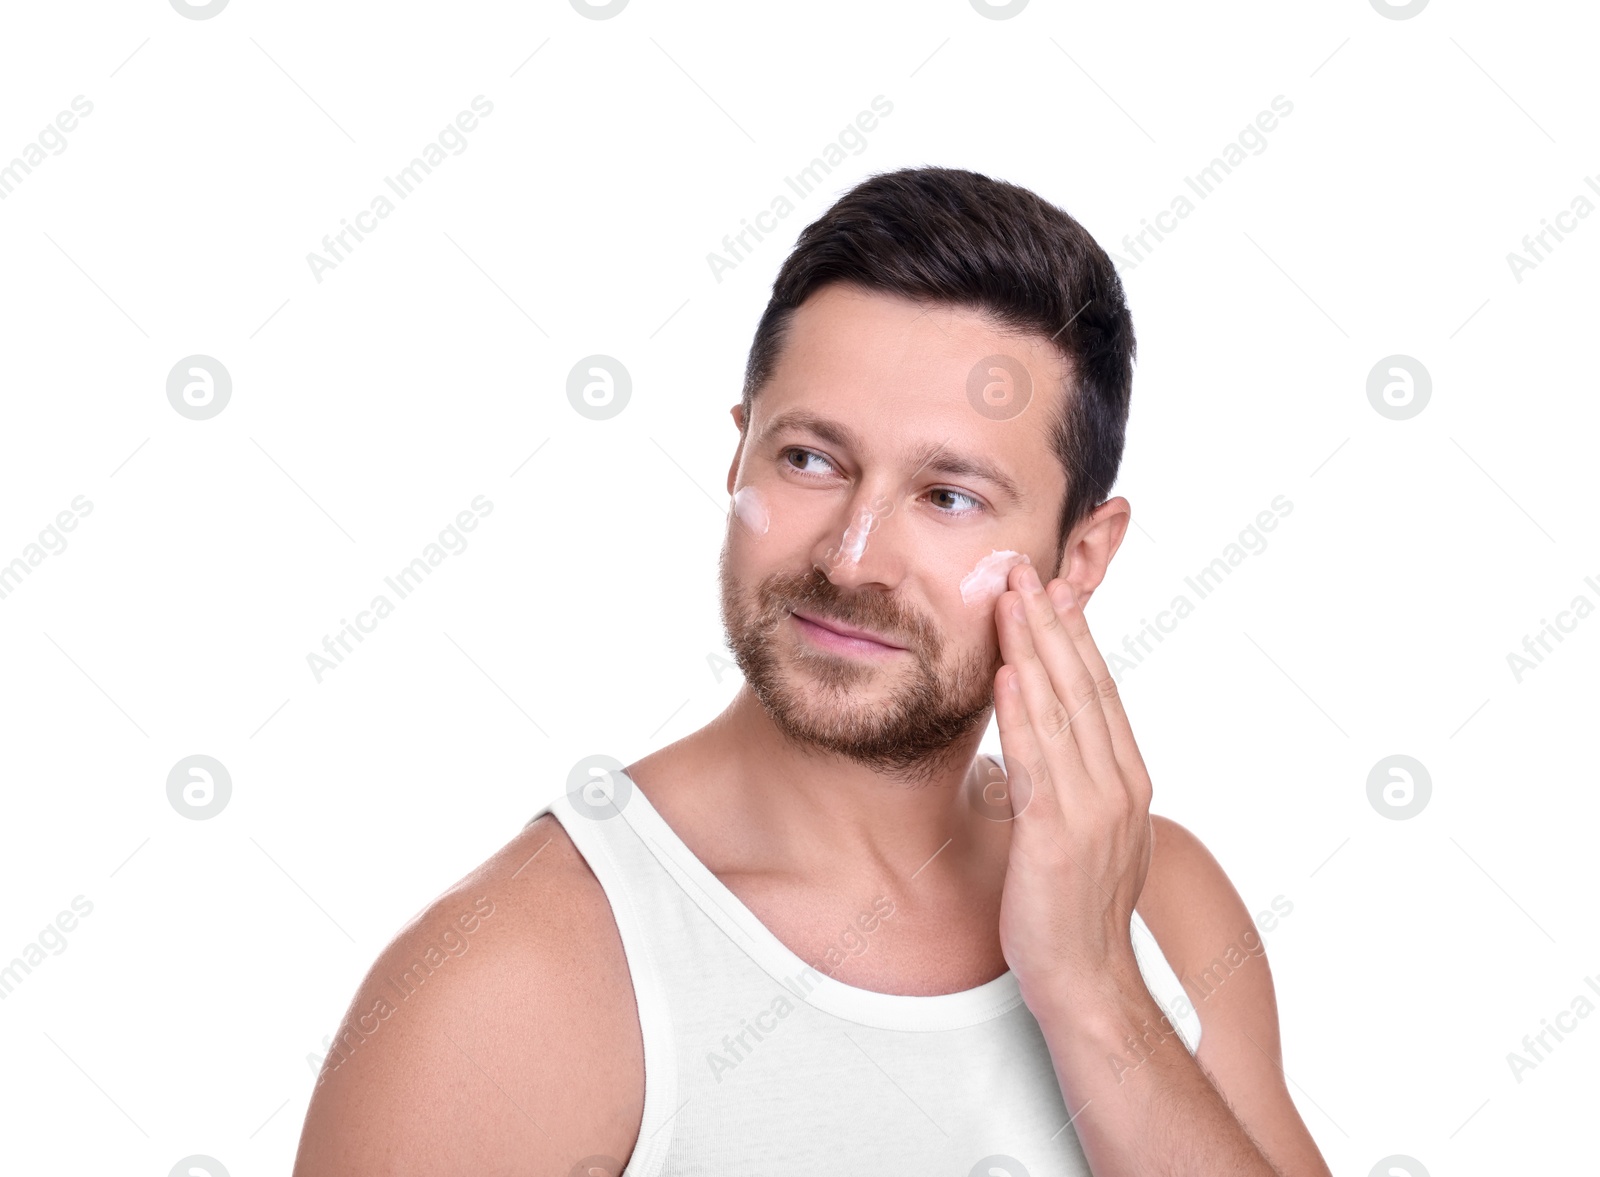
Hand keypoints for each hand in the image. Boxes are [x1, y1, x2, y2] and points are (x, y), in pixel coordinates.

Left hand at [990, 562, 1155, 1014]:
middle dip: (1052, 623)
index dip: (1075, 638)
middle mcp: (1118, 785)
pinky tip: (1008, 670)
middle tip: (1027, 569)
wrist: (1086, 982)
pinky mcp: (1057, 833)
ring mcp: (1093, 808)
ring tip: (1011, 596)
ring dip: (1033, 647)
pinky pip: (1038, 757)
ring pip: (1061, 709)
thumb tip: (1028, 750)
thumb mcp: (1079, 833)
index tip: (1052, 592)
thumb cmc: (1071, 912)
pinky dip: (1023, 709)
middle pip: (1083, 686)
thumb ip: (1064, 786)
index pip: (1100, 693)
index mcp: (1126, 782)